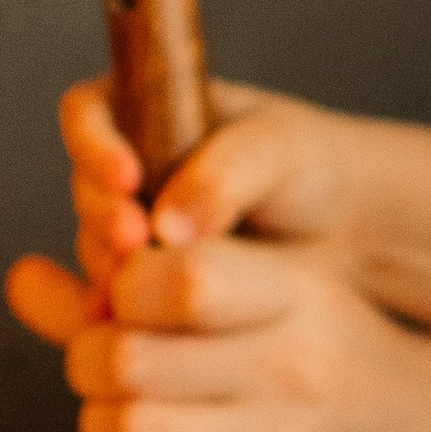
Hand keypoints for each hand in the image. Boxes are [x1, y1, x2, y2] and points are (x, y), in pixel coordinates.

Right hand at [5, 82, 372, 347]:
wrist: (344, 227)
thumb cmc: (311, 165)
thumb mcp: (278, 151)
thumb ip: (222, 175)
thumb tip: (161, 227)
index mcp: (153, 108)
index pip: (88, 111)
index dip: (92, 143)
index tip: (127, 178)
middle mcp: (135, 164)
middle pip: (86, 186)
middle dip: (104, 216)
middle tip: (136, 243)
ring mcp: (140, 222)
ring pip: (98, 244)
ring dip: (114, 264)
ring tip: (150, 281)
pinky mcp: (152, 275)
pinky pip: (120, 289)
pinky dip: (128, 304)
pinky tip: (147, 323)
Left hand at [8, 229, 430, 431]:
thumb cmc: (320, 350)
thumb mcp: (255, 286)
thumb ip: (130, 284)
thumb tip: (21, 279)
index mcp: (289, 294)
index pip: (184, 278)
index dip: (123, 285)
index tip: (123, 296)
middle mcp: (287, 370)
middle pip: (132, 360)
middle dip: (89, 358)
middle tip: (103, 362)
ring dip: (97, 426)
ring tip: (116, 416)